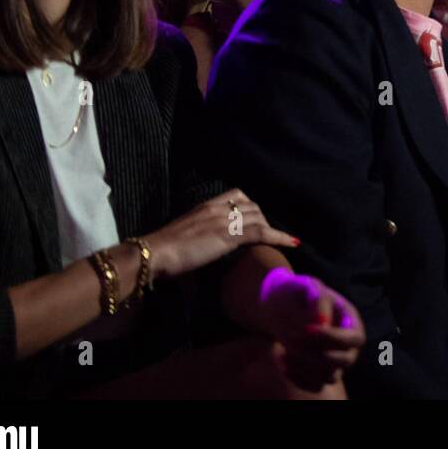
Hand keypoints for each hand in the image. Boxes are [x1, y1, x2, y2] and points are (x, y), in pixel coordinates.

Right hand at [144, 189, 296, 280]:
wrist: (154, 253)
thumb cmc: (163, 252)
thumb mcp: (185, 236)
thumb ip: (199, 236)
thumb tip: (204, 250)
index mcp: (206, 205)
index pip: (237, 195)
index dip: (250, 207)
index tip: (256, 219)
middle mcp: (217, 208)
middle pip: (252, 206)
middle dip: (262, 219)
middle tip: (265, 236)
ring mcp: (224, 220)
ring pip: (259, 217)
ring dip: (270, 229)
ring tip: (277, 242)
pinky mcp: (229, 235)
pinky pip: (262, 232)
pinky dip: (280, 238)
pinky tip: (292, 243)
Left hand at [259, 268, 364, 391]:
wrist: (282, 306)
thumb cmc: (298, 293)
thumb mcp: (309, 286)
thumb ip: (318, 299)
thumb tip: (321, 322)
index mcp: (351, 320)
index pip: (354, 338)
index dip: (333, 338)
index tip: (307, 330)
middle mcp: (347, 344)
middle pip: (345, 360)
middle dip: (318, 355)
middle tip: (293, 341)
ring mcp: (334, 360)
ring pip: (329, 376)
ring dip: (306, 367)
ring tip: (285, 350)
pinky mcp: (318, 372)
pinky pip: (314, 385)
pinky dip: (298, 378)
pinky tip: (282, 360)